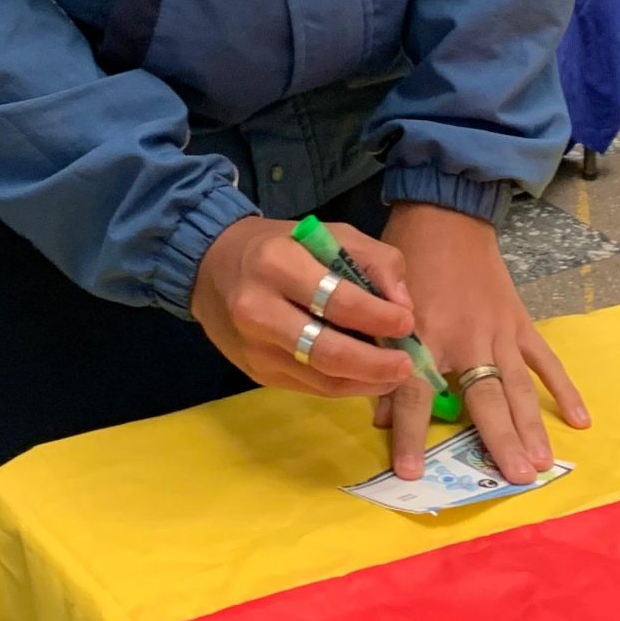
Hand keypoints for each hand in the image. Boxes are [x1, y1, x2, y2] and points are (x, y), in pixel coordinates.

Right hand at [191, 214, 418, 408]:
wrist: (211, 267)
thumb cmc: (279, 246)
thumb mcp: (327, 233)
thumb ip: (373, 260)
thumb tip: (403, 304)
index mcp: (276, 263)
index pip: (337, 300)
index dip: (378, 317)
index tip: (407, 322)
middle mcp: (258, 309)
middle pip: (328, 351)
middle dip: (376, 364)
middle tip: (407, 365)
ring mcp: (253, 347)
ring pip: (321, 377)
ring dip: (365, 382)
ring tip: (393, 374)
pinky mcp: (255, 372)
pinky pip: (309, 387)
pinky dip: (343, 385)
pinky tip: (365, 377)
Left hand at [379, 202, 589, 485]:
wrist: (446, 215)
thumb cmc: (406, 259)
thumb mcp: (380, 302)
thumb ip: (380, 354)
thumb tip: (379, 414)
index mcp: (424, 333)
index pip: (415, 392)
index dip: (410, 433)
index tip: (410, 472)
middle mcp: (465, 337)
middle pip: (482, 397)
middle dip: (497, 440)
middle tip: (513, 479)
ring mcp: (498, 331)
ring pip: (517, 387)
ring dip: (531, 426)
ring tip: (541, 464)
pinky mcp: (520, 323)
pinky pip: (545, 361)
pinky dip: (564, 389)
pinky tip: (580, 420)